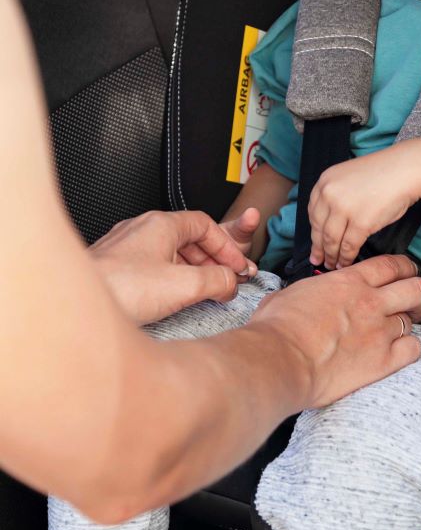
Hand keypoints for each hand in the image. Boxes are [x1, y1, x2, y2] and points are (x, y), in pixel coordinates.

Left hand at [90, 210, 257, 324]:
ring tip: (204, 293)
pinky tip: (174, 298)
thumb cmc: (119, 288)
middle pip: (190, 239)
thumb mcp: (184, 285)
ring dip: (193, 272)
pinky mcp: (117, 267)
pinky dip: (172, 279)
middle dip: (213, 261)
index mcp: (161, 224)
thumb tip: (230, 282)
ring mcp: (127, 248)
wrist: (74, 305)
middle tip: (226, 281)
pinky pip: (154, 267)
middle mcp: (142, 230)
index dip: (227, 247)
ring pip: (171, 254)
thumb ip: (217, 281)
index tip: (237, 267)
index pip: (206, 225)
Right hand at [250, 255, 420, 406]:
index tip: (405, 274)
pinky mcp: (382, 361)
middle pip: (416, 288)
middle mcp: (370, 302)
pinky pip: (413, 350)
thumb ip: (309, 292)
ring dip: (407, 325)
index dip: (405, 268)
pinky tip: (398, 352)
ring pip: (412, 320)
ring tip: (397, 332)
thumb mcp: (290, 293)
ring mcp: (379, 331)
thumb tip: (303, 297)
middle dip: (418, 295)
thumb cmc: (276, 328)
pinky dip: (410, 349)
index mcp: (348, 282)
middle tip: (412, 303)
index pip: (392, 265)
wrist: (279, 360)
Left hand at [309, 146, 420, 268]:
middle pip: (319, 228)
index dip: (314, 232)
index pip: (313, 213)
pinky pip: (349, 246)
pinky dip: (347, 257)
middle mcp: (330, 194)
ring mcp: (344, 209)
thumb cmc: (383, 173)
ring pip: (332, 239)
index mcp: (325, 181)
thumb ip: (336, 195)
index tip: (315, 243)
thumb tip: (332, 221)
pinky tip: (346, 262)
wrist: (405, 170)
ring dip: (332, 255)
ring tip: (333, 265)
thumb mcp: (348, 177)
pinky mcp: (360, 223)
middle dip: (319, 248)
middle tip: (318, 259)